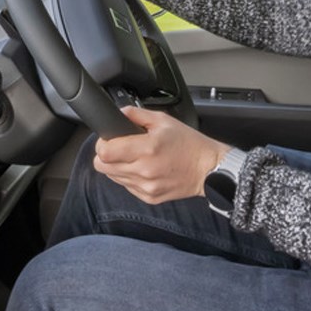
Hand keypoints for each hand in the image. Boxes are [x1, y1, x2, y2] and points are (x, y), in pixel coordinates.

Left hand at [93, 106, 230, 203]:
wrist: (208, 169)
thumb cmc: (189, 144)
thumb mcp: (164, 120)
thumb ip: (136, 114)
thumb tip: (118, 114)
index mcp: (147, 148)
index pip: (105, 152)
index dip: (102, 144)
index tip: (108, 140)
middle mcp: (144, 170)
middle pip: (103, 167)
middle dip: (107, 156)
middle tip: (119, 148)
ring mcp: (146, 187)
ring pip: (112, 177)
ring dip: (118, 167)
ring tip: (136, 158)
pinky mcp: (149, 197)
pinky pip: (127, 187)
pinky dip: (130, 178)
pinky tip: (144, 169)